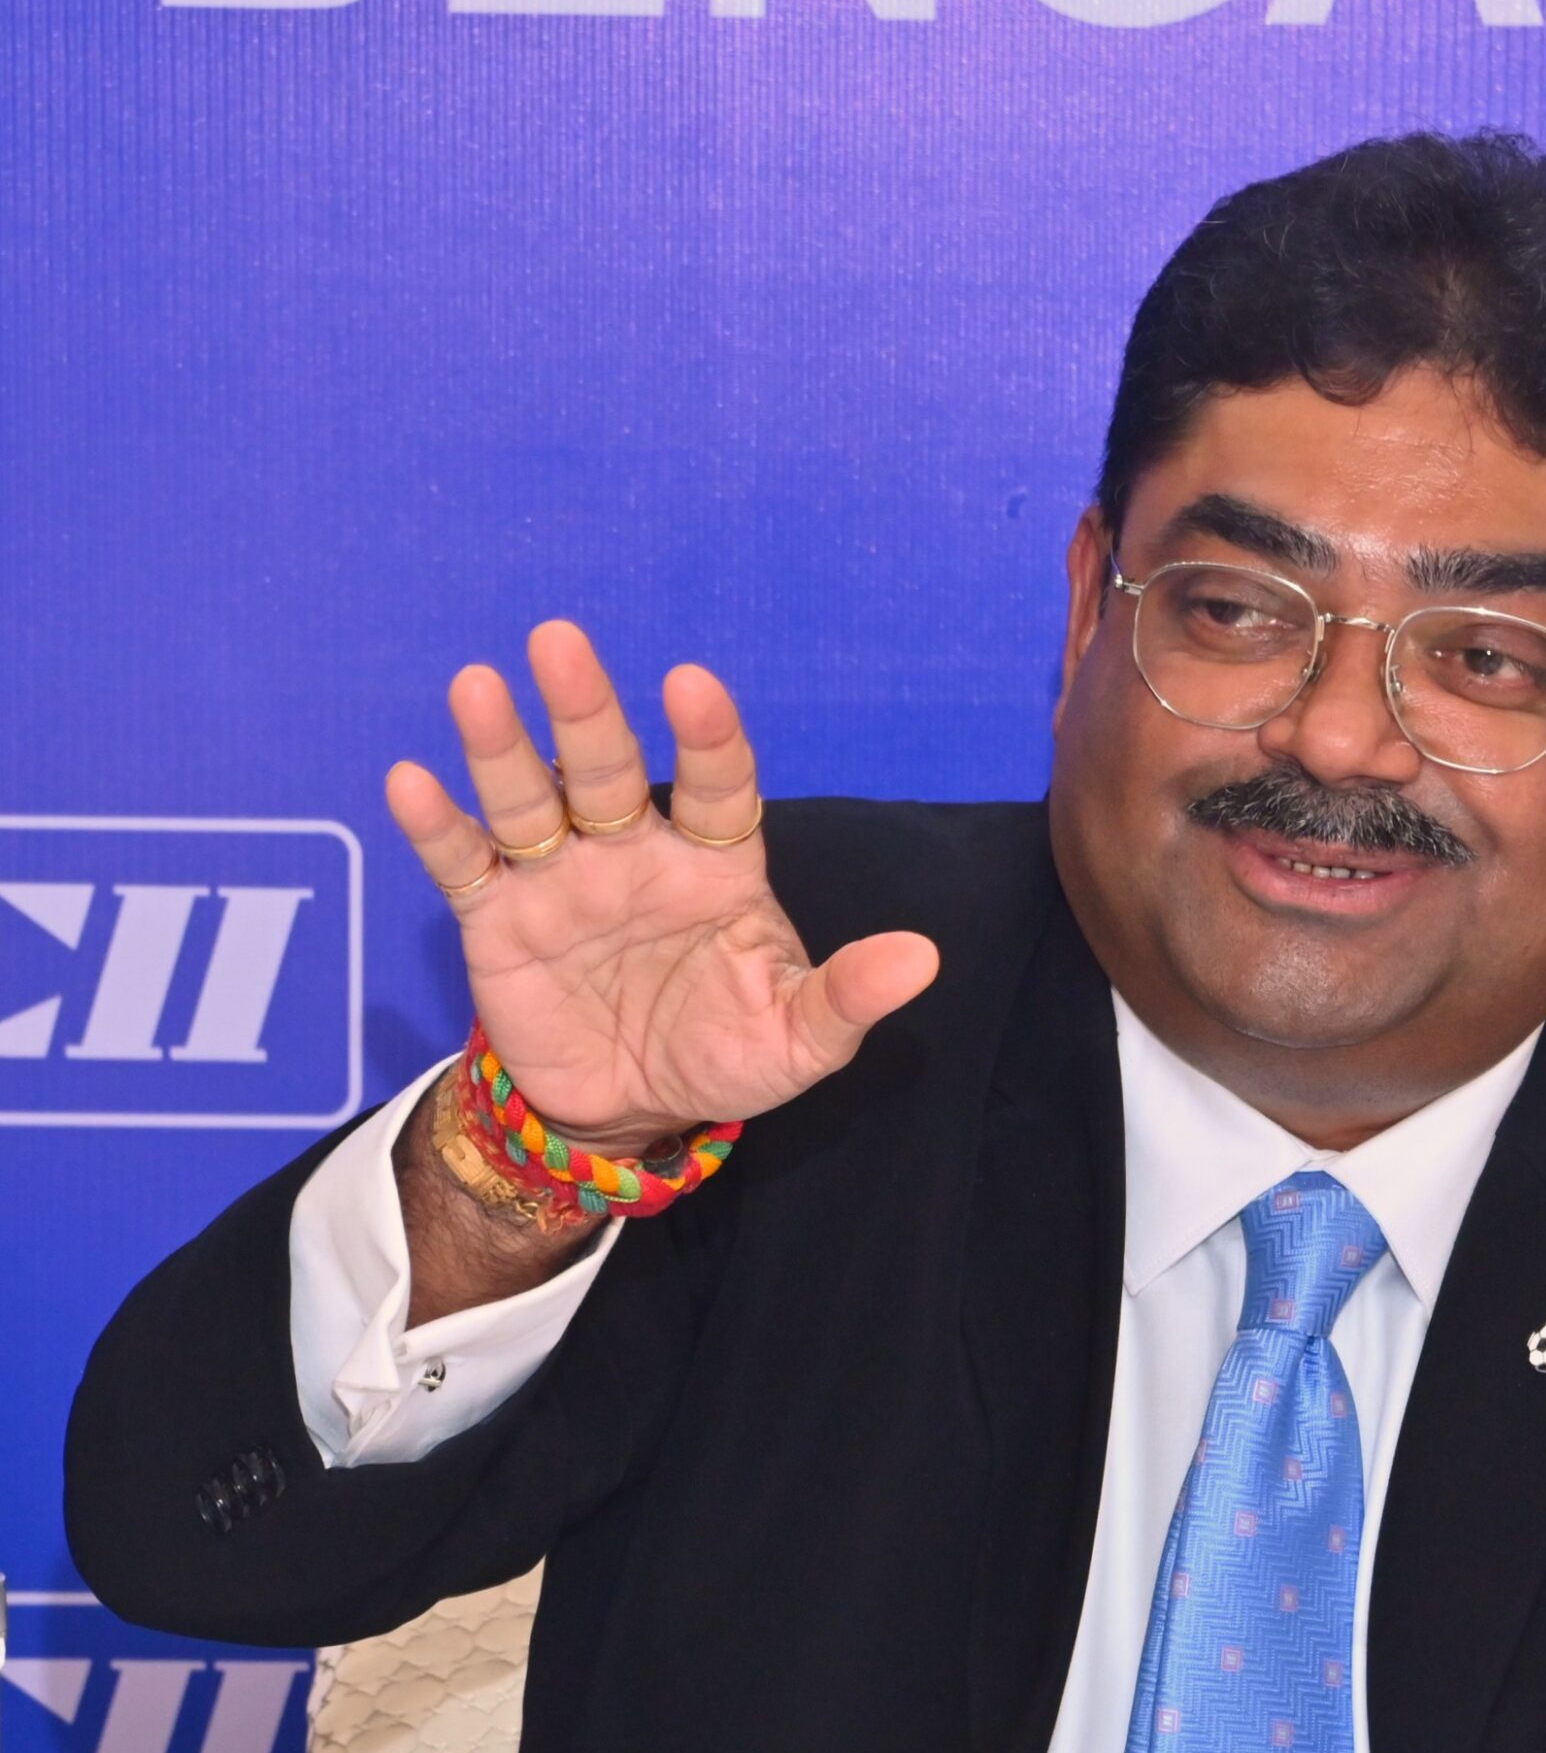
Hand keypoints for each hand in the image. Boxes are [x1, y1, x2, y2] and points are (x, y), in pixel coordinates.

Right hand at [387, 620, 939, 1150]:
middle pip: (607, 769)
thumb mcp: (798, 1040)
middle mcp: (635, 853)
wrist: (631, 1110)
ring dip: (502, 746)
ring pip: (530, 799)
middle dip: (585, 708)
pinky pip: (466, 865)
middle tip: (560, 642)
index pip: (715, 785)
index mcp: (716, 865)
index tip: (691, 686)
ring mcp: (562, 880)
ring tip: (478, 687)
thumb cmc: (724, 1053)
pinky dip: (439, 828)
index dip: (705, 738)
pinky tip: (412, 782)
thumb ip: (848, 996)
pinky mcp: (498, 920)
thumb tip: (925, 958)